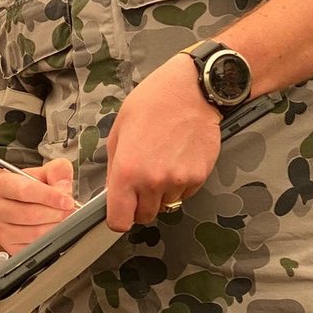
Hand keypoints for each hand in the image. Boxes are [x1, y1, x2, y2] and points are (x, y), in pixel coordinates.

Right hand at [0, 157, 74, 254]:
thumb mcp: (42, 173)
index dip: (50, 197)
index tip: (67, 201)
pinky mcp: (8, 246)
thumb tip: (64, 187)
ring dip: (54, 227)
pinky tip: (52, 229)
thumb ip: (57, 171)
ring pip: (33, 233)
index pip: (25, 191)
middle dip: (56, 213)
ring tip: (63, 219)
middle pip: (30, 214)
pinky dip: (49, 240)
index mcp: (0, 184)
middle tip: (69, 210)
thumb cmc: (27, 188)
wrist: (11, 203)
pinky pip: (34, 247)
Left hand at [106, 55, 221, 230]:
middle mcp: (152, 182)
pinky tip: (178, 160)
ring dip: (162, 193)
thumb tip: (114, 190)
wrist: (191, 91)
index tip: (121, 210)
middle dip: (140, 205)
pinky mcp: (199, 177)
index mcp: (127, 171)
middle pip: (144, 216)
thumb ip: (114, 166)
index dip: (119, 218)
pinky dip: (180, 185)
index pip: (119, 221)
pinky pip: (185, 194)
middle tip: (142, 181)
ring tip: (162, 163)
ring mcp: (178, 181)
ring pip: (166, 205)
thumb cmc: (152, 104)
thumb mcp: (119, 131)